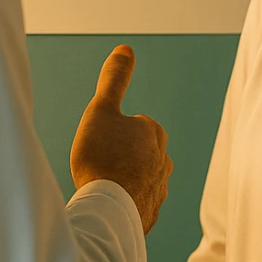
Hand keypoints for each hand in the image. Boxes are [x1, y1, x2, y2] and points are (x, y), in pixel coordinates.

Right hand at [70, 45, 171, 233]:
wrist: (109, 210)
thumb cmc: (102, 157)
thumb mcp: (102, 110)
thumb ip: (114, 80)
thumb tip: (126, 48)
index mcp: (153, 132)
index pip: (132, 124)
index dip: (110, 132)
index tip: (98, 143)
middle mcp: (163, 160)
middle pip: (138, 151)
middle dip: (121, 155)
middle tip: (98, 164)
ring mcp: (159, 188)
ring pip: (140, 177)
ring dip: (125, 180)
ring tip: (103, 186)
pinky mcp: (151, 214)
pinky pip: (137, 203)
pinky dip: (126, 203)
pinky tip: (111, 207)